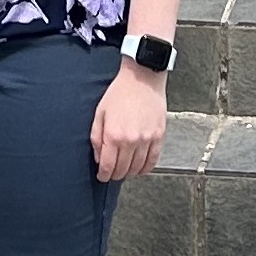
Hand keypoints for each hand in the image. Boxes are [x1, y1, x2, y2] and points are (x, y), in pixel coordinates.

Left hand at [91, 65, 166, 182]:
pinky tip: (140, 167)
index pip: (108, 166)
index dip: (104, 175)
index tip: (102, 177)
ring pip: (138, 168)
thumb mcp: (100, 113)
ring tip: (125, 169)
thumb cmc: (120, 93)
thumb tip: (99, 158)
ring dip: (129, 172)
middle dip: (115, 174)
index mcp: (113, 135)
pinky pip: (153, 160)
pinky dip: (146, 168)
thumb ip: (96, 138)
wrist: (142, 79)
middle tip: (112, 173)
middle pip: (122, 170)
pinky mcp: (159, 136)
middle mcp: (131, 140)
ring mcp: (147, 139)